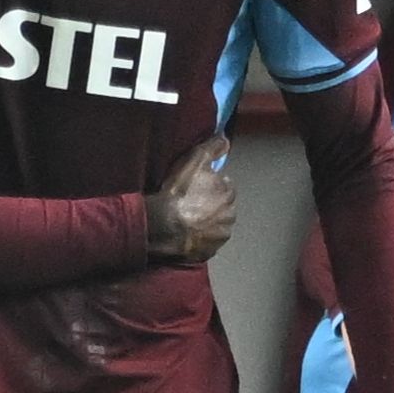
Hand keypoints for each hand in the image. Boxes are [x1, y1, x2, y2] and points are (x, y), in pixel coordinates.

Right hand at [139, 136, 234, 264]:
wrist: (163, 226)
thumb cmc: (178, 192)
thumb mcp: (194, 161)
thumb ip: (212, 148)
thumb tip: (225, 140)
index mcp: (229, 193)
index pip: (225, 187)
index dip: (209, 186)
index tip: (195, 188)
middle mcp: (230, 216)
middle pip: (222, 208)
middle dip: (210, 206)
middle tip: (189, 204)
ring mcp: (219, 237)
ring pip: (215, 226)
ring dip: (206, 223)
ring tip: (186, 219)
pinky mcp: (208, 252)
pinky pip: (205, 243)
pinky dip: (199, 239)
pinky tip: (185, 233)